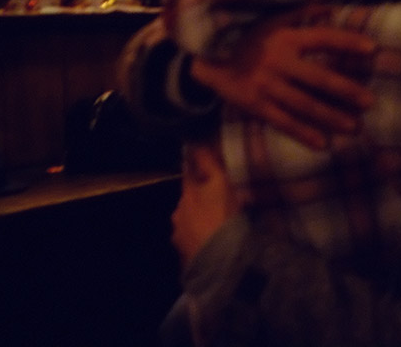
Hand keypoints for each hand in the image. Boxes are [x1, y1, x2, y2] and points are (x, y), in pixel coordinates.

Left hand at [170, 143, 239, 267]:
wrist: (220, 261)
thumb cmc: (222, 216)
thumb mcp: (219, 183)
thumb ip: (207, 162)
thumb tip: (193, 141)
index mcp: (187, 195)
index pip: (189, 176)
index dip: (197, 170)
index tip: (204, 167)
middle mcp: (178, 214)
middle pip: (189, 201)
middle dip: (200, 200)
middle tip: (218, 202)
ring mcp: (180, 237)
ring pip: (190, 223)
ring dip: (200, 222)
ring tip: (217, 226)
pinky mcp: (186, 257)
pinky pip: (194, 243)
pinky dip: (201, 241)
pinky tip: (214, 244)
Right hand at [189, 19, 376, 149]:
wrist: (207, 59)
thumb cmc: (249, 38)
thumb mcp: (272, 21)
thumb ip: (302, 14)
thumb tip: (332, 7)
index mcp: (285, 38)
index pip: (323, 39)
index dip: (348, 43)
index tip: (373, 49)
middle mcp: (278, 61)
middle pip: (318, 78)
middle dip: (346, 91)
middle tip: (369, 102)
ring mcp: (267, 85)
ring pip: (304, 104)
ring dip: (331, 116)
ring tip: (354, 126)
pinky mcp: (256, 105)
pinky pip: (283, 121)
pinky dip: (303, 133)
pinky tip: (323, 143)